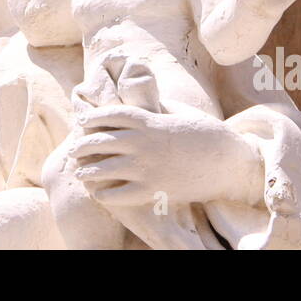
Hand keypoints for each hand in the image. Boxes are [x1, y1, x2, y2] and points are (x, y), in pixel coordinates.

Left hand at [68, 105, 263, 207]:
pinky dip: (105, 194)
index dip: (93, 118)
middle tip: (74, 150)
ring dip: (88, 171)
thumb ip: (155, 110)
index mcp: (149, 121)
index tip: (82, 122)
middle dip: (83, 145)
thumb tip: (139, 105)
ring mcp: (146, 167)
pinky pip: (119, 194)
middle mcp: (143, 143)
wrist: (226, 160)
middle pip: (101, 141)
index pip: (110, 115)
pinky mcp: (153, 190)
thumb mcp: (177, 114)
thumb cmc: (204, 134)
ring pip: (104, 168)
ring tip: (80, 173)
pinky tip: (100, 194)